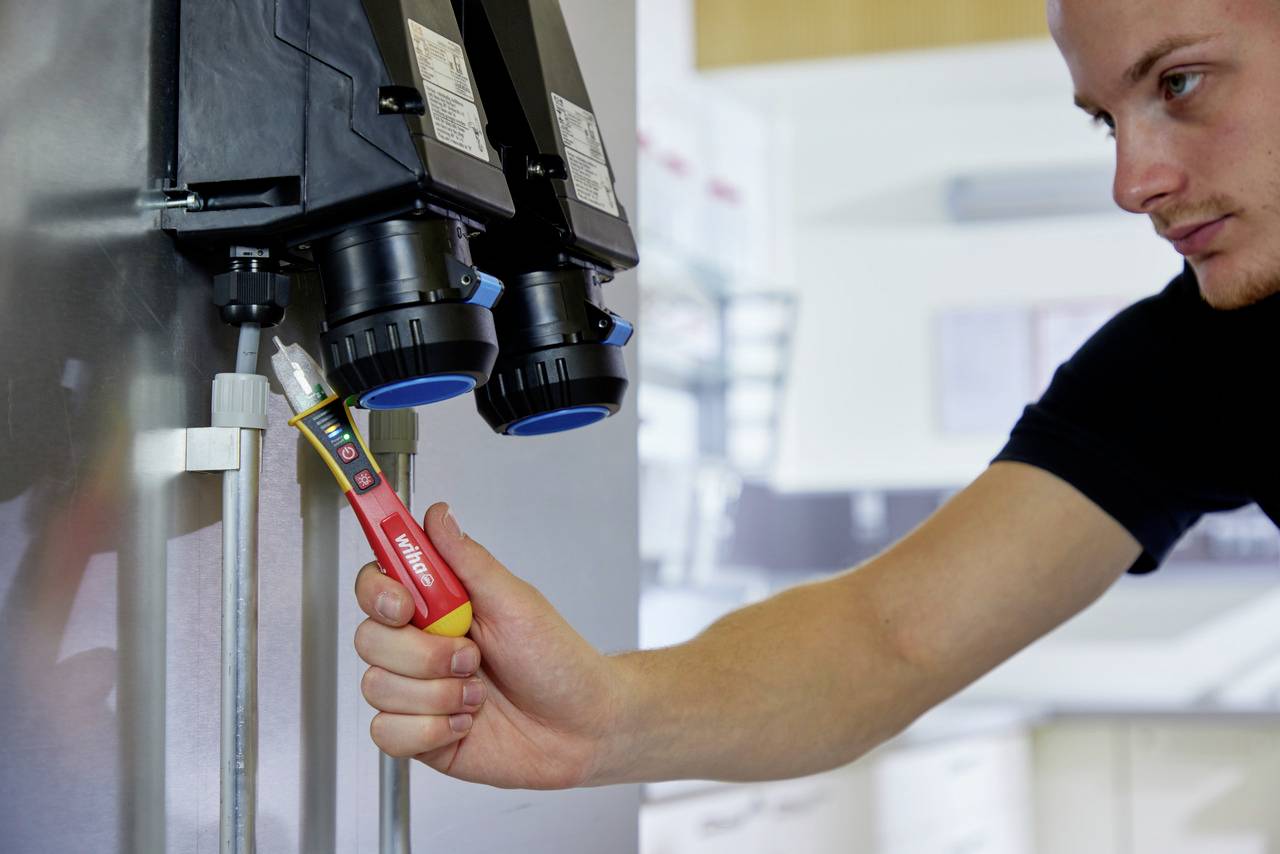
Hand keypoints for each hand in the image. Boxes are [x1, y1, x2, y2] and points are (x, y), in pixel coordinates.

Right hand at [353, 502, 624, 788]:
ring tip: (478, 693)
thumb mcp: (515, 602)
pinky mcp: (418, 735)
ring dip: (436, 693)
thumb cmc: (557, 661)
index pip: (377, 586)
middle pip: (368, 639)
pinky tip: (466, 722)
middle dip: (422, 654)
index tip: (404, 604)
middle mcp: (421, 646)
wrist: (581, 728)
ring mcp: (417, 691)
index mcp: (440, 606)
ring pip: (377, 687)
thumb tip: (438, 516)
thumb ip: (468, 560)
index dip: (378, 592)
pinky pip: (387, 732)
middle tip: (471, 656)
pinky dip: (431, 730)